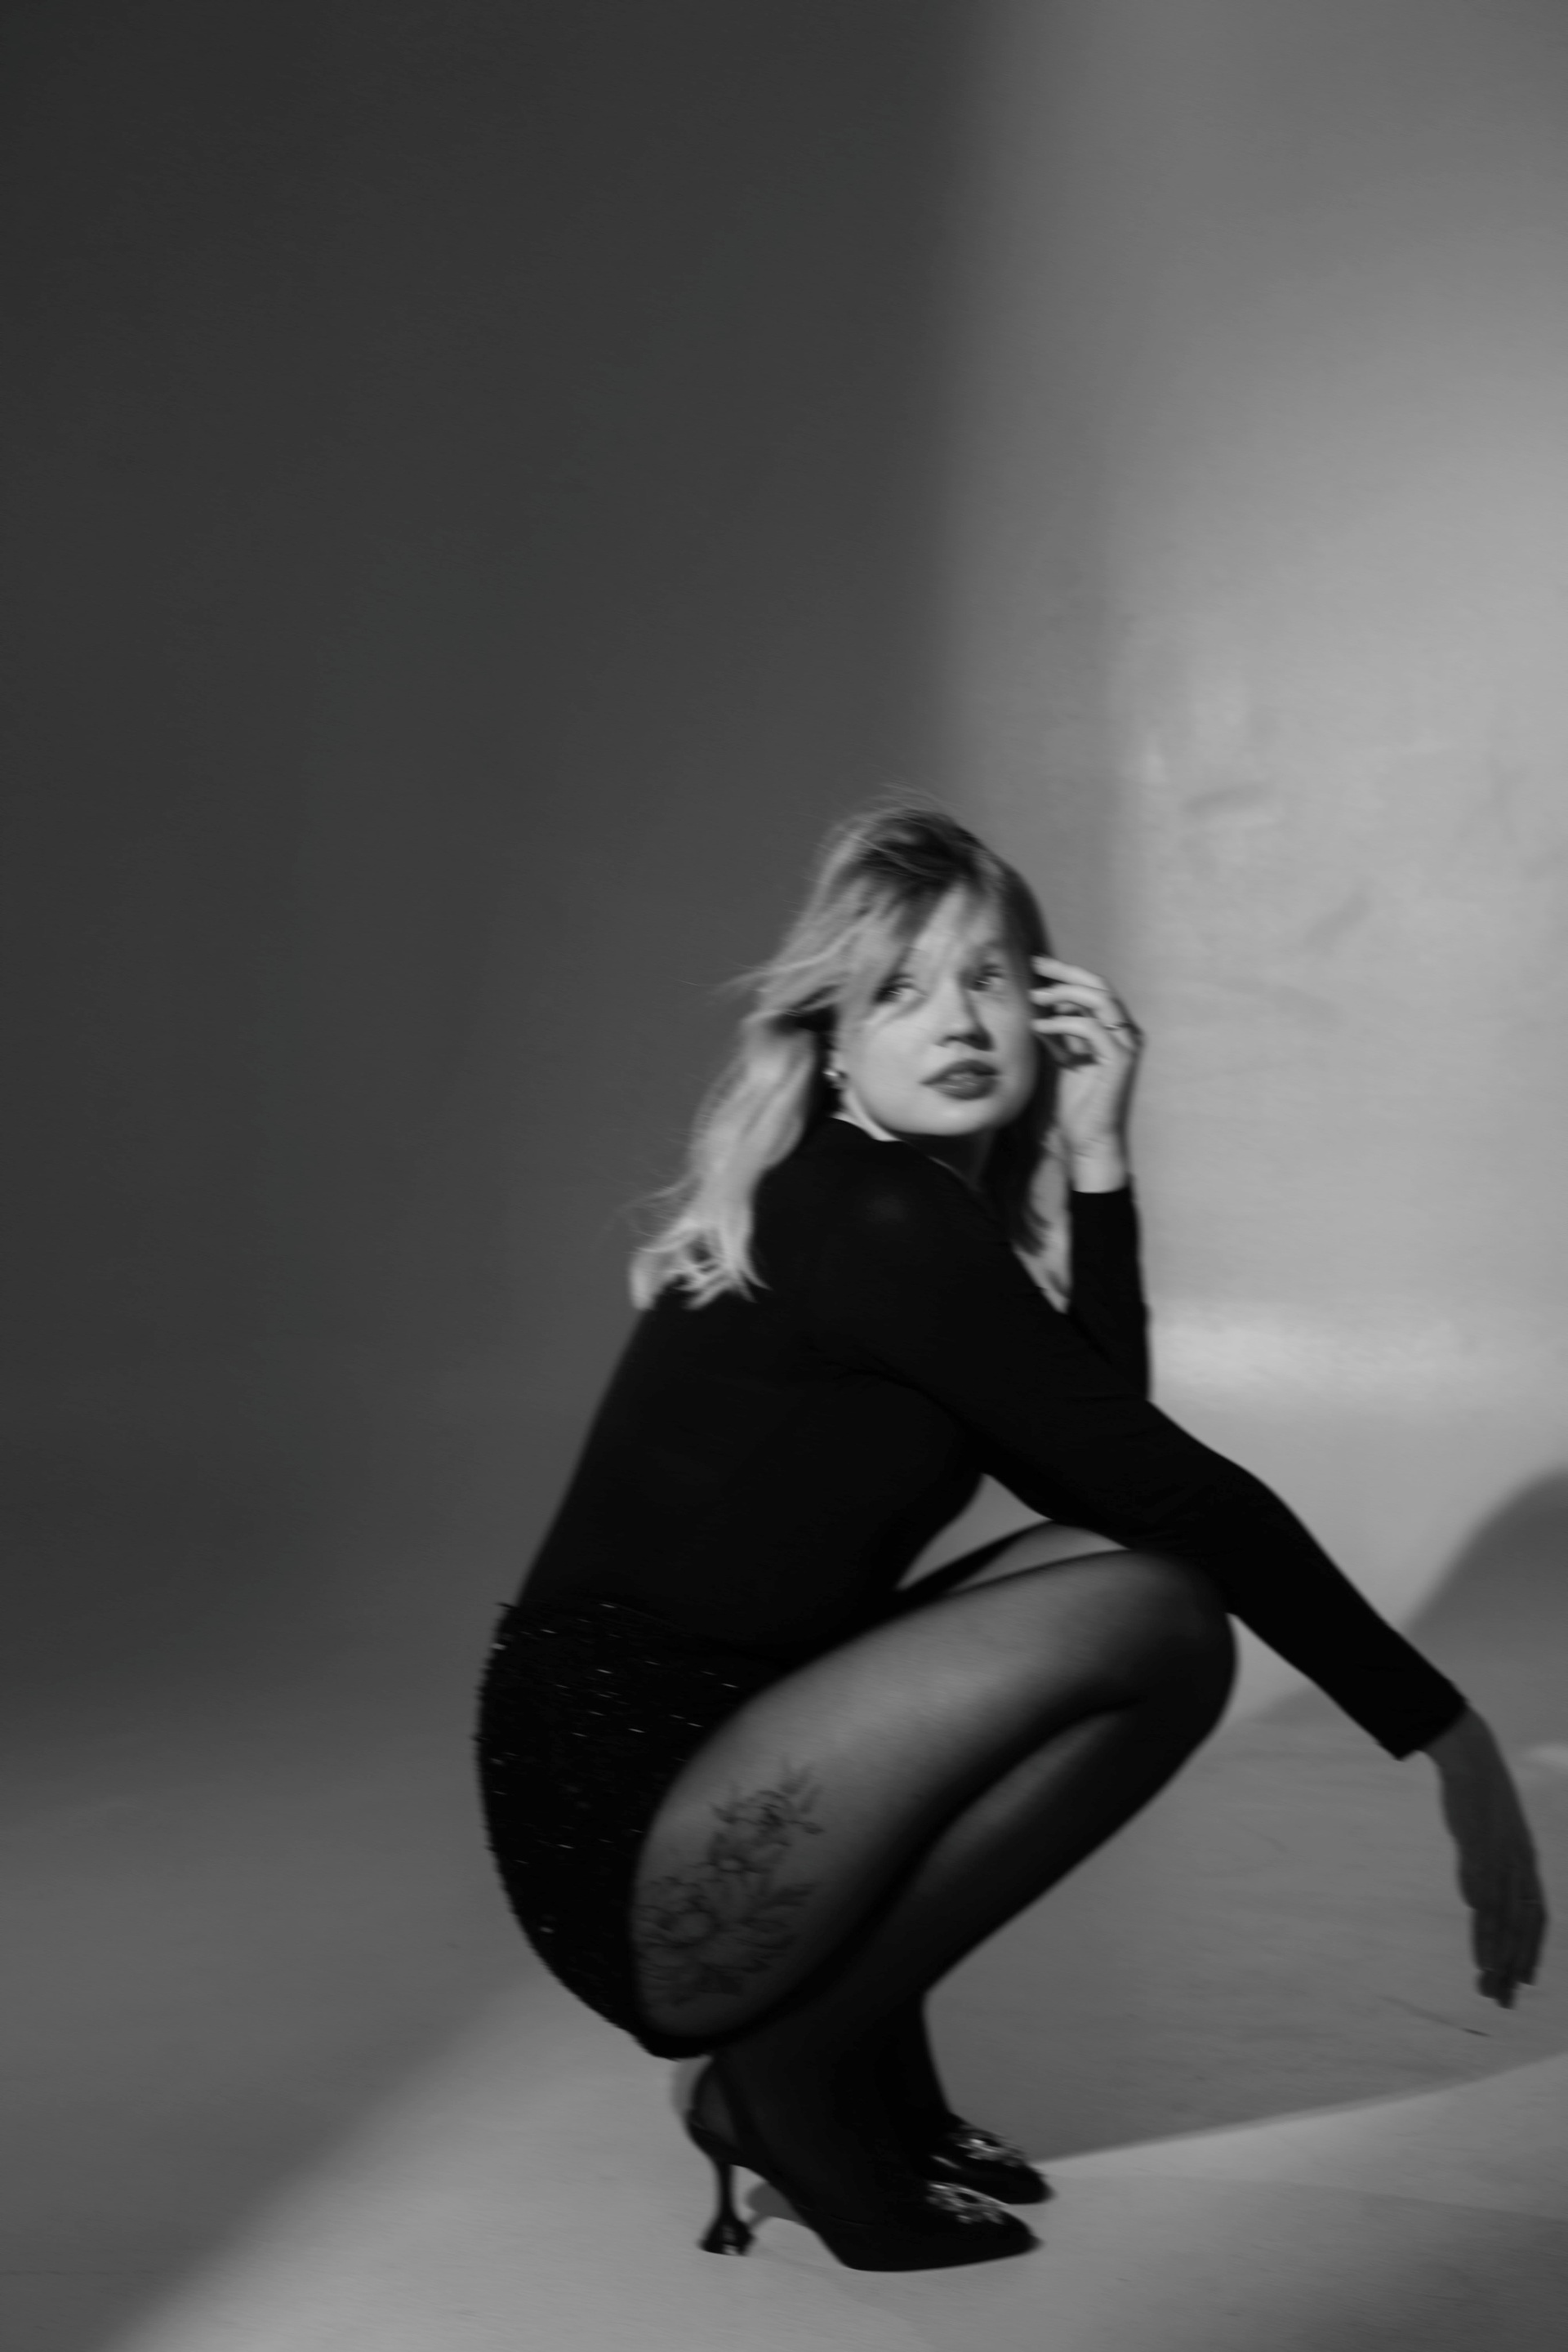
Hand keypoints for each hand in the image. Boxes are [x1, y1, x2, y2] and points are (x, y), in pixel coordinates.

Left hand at [1029, 955, 1143, 1177]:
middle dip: (1066, 973)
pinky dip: (1061, 1023)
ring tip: (1033, 997)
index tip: (1038, 964)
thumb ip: (1062, 1032)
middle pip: (1100, 987)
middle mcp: (1127, 1034)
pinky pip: (1090, 1028)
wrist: (1088, 1139)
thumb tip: (1044, 1007)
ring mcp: (1127, 1046)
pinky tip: (1037, 1027)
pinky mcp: (1120, 1061)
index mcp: (1116, 1031)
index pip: (1095, 989)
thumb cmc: (1077, 1104)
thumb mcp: (1065, 1058)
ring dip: (1063, 994)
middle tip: (1036, 966)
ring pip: (1099, 1001)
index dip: (1068, 974)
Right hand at [1425, 1708, 1548, 2006]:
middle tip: (1503, 2000)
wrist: (1472, 1760)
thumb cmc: (1477, 1801)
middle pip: (1522, 1928)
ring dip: (1499, 1957)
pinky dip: (1485, 1930)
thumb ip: (1484, 1872)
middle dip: (1514, 1967)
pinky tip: (1480, 1953)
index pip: (1536, 1919)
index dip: (1531, 1951)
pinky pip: (1485, 1898)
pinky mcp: (1481, 1851)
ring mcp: (1503, 1860)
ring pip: (1505, 1920)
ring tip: (1489, 1985)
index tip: (1524, 1983)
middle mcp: (1521, 1867)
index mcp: (1526, 1865)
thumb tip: (1475, 1902)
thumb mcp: (1487, 1840)